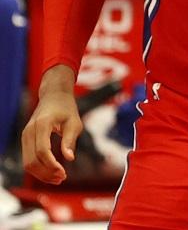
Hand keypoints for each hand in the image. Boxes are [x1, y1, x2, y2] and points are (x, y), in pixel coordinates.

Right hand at [21, 66, 82, 184]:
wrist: (53, 97)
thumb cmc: (66, 109)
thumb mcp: (74, 122)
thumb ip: (70, 140)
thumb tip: (69, 159)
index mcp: (42, 125)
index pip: (42, 150)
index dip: (52, 165)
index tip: (64, 173)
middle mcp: (29, 131)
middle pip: (32, 160)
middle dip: (46, 173)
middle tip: (62, 178)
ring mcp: (25, 136)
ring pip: (27, 163)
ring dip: (41, 174)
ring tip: (58, 179)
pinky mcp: (26, 140)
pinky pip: (28, 159)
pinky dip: (38, 169)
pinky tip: (51, 173)